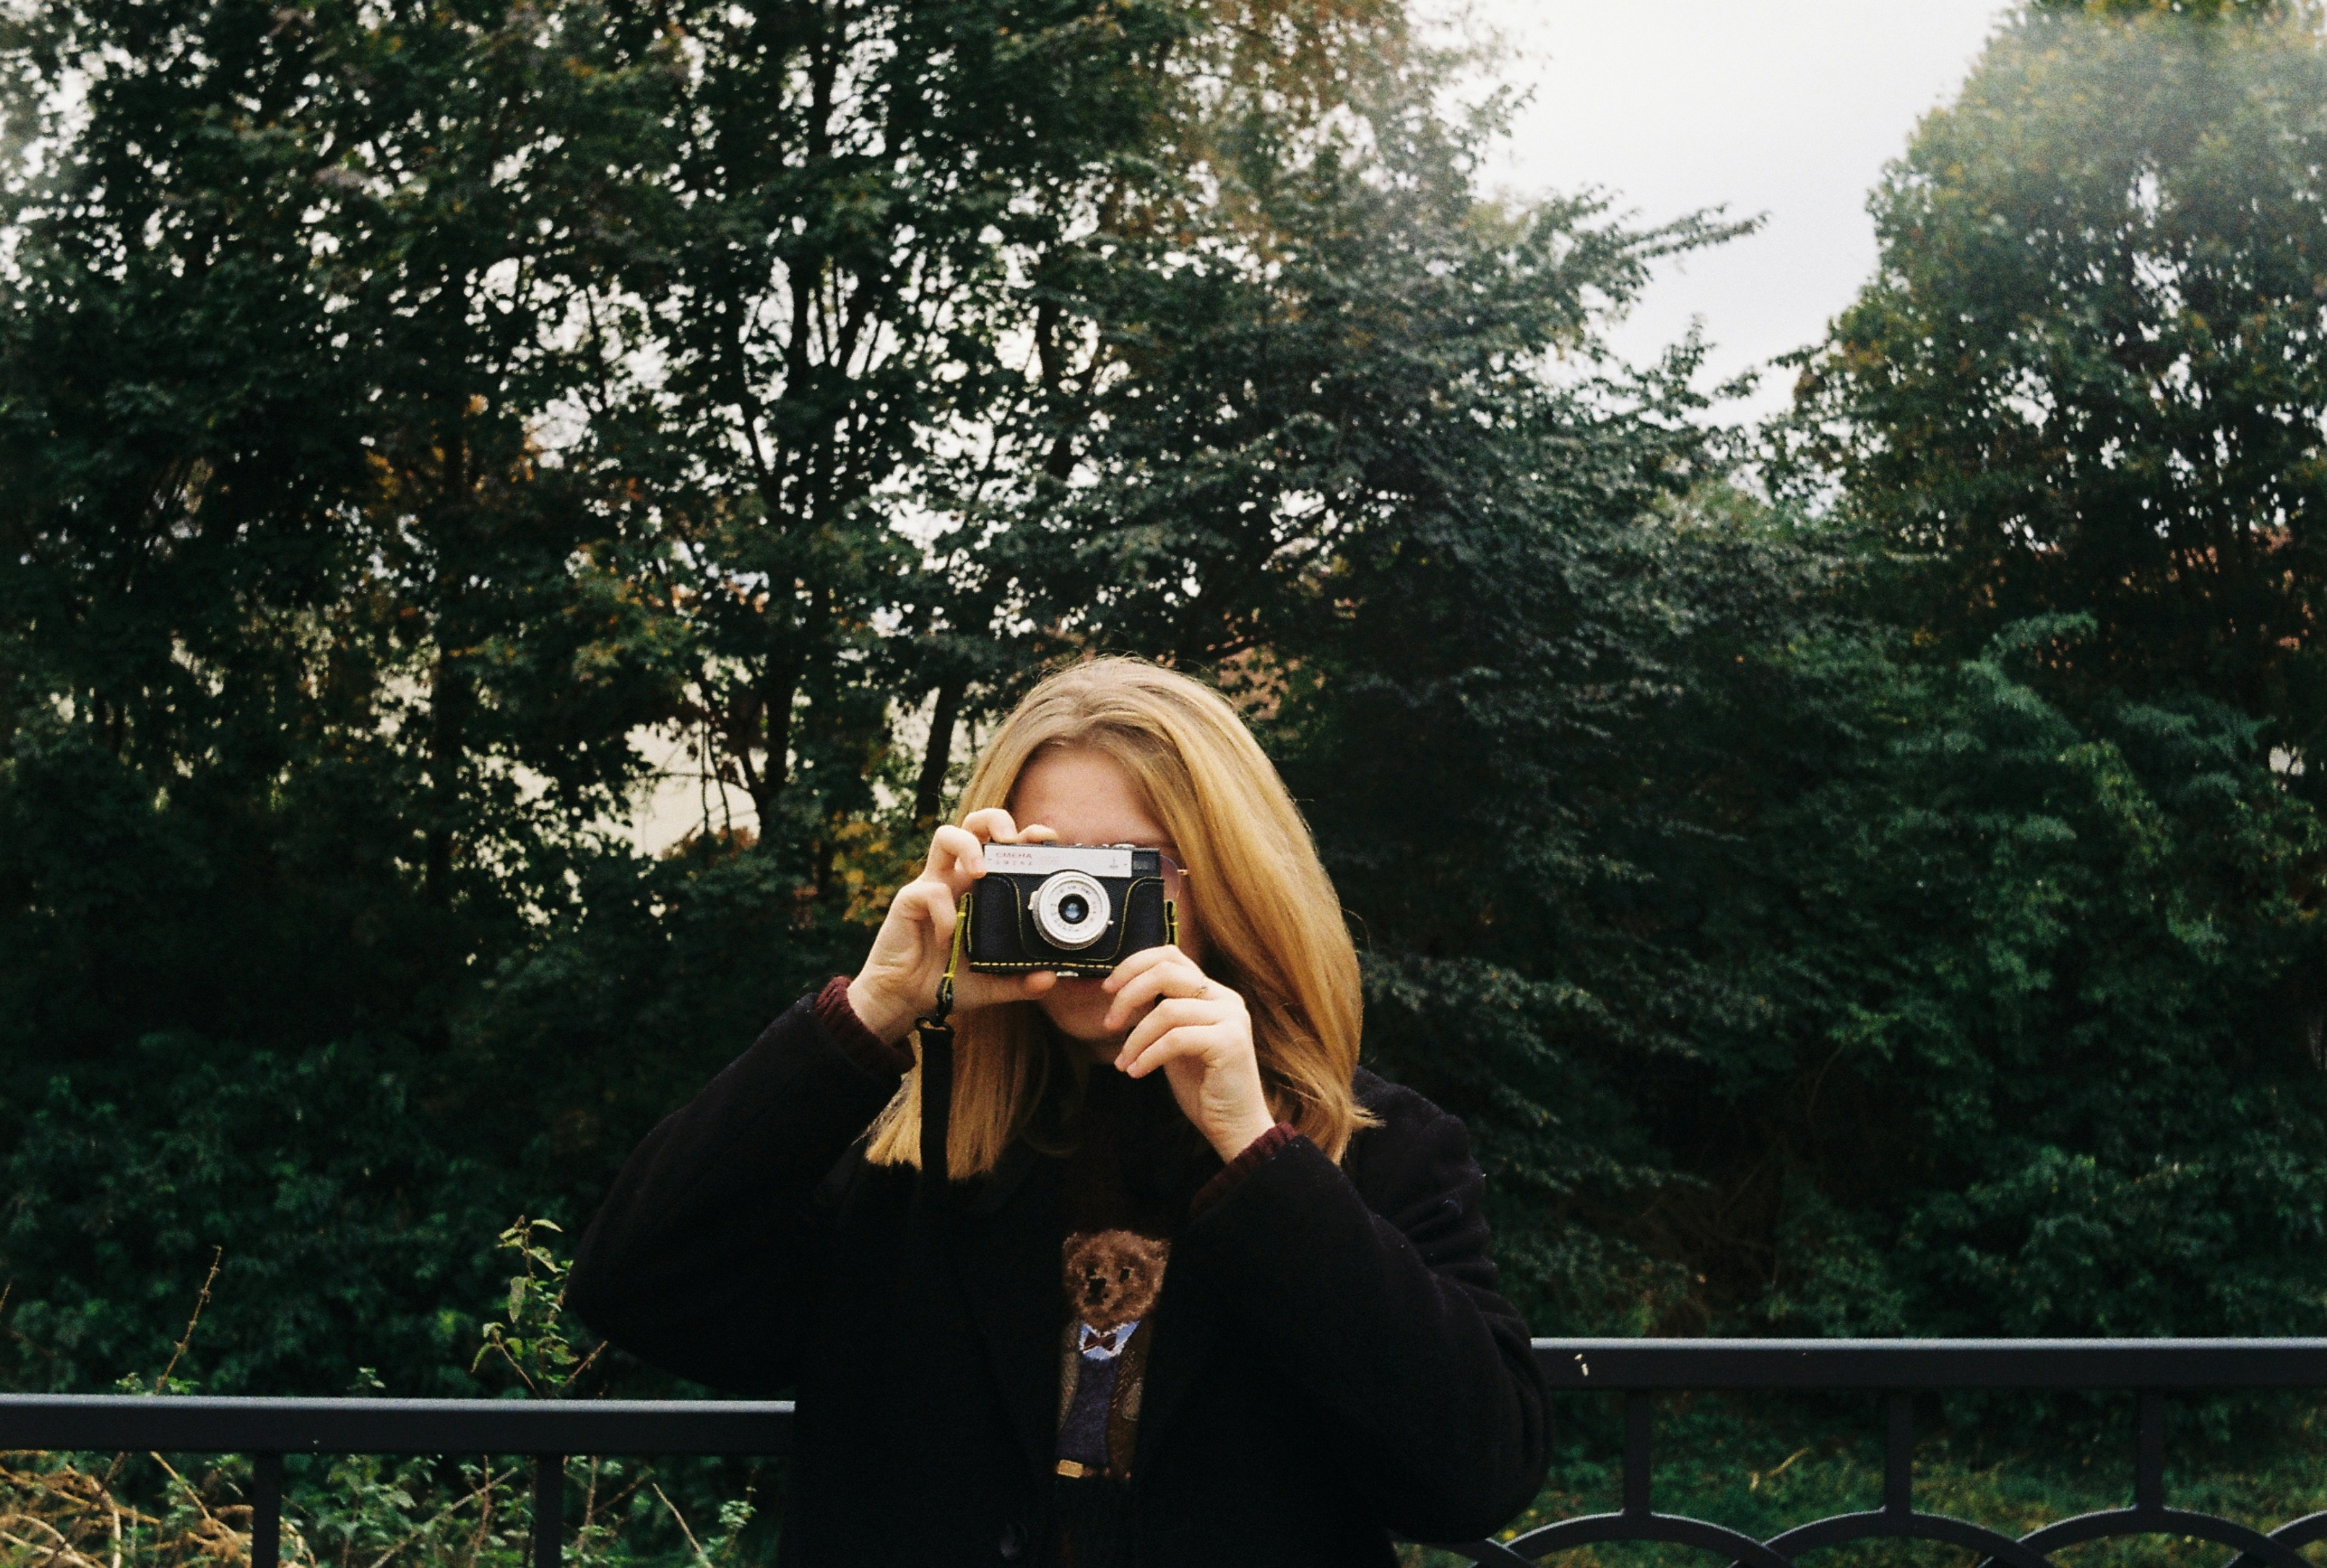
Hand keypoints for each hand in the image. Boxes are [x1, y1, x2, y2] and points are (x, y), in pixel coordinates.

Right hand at [846, 809, 1059, 1043]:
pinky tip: (948, 939)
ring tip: (982, 872)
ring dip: (967, 846)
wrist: (905, 997)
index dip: (1026, 835)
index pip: (1004, 847)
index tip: (1047, 841)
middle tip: (1012, 840)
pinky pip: (930, 891)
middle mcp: (960, 879)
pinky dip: (944, 912)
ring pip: (946, 837)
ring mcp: (934, 885)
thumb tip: (1051, 977)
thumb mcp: (992, 983)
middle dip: (996, 820)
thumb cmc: (948, 980)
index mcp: (983, 889)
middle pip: (975, 824)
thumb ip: (1020, 980)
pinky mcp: (910, 900)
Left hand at [1103, 945, 1277, 1162]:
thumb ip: (1160, 1013)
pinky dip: (1148, 1055)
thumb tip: (1122, 993)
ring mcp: (1231, 1018)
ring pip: (1166, 1010)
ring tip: (1124, 1063)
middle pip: (1166, 972)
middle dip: (1128, 995)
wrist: (1235, 1125)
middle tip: (1109, 1025)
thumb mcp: (1175, 1042)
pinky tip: (1137, 1072)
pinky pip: (1175, 1039)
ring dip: (1135, 1038)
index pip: (1170, 956)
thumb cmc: (1202, 1086)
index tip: (1107, 989)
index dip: (1133, 965)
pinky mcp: (1229, 1042)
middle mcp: (1226, 998)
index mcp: (1213, 993)